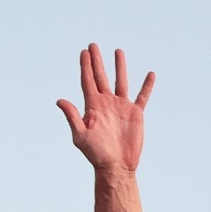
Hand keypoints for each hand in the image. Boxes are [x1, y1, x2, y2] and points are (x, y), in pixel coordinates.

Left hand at [57, 44, 153, 172]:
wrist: (116, 166)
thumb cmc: (96, 154)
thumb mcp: (80, 135)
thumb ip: (72, 116)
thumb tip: (60, 100)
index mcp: (93, 106)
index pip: (87, 81)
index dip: (85, 66)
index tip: (84, 52)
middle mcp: (106, 103)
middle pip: (101, 77)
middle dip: (97, 61)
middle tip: (93, 45)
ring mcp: (121, 107)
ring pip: (120, 81)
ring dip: (119, 67)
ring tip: (118, 51)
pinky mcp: (135, 114)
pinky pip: (142, 96)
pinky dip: (146, 86)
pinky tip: (150, 74)